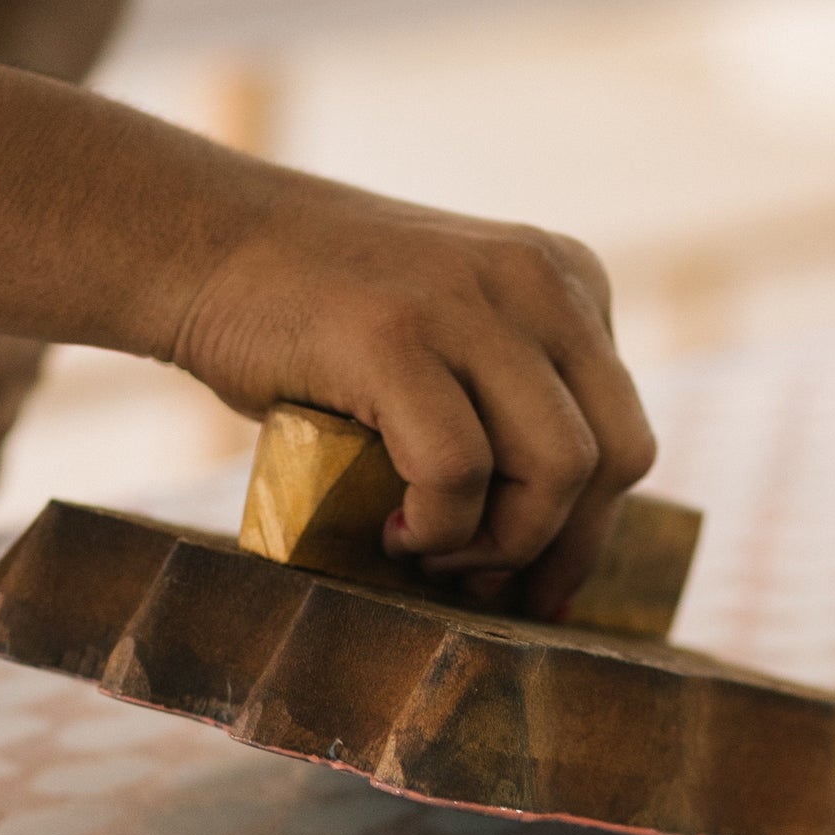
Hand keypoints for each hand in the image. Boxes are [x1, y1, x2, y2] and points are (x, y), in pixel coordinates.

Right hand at [165, 169, 655, 619]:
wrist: (208, 246)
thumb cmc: (322, 323)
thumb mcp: (452, 341)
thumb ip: (515, 405)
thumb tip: (559, 557)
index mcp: (568, 283)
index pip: (627, 436)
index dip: (587, 533)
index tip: (532, 587)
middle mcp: (537, 281)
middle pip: (614, 458)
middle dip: (556, 547)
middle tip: (479, 583)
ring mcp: (468, 301)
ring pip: (557, 470)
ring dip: (497, 543)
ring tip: (425, 548)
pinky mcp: (395, 334)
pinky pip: (460, 471)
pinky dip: (433, 527)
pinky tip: (389, 527)